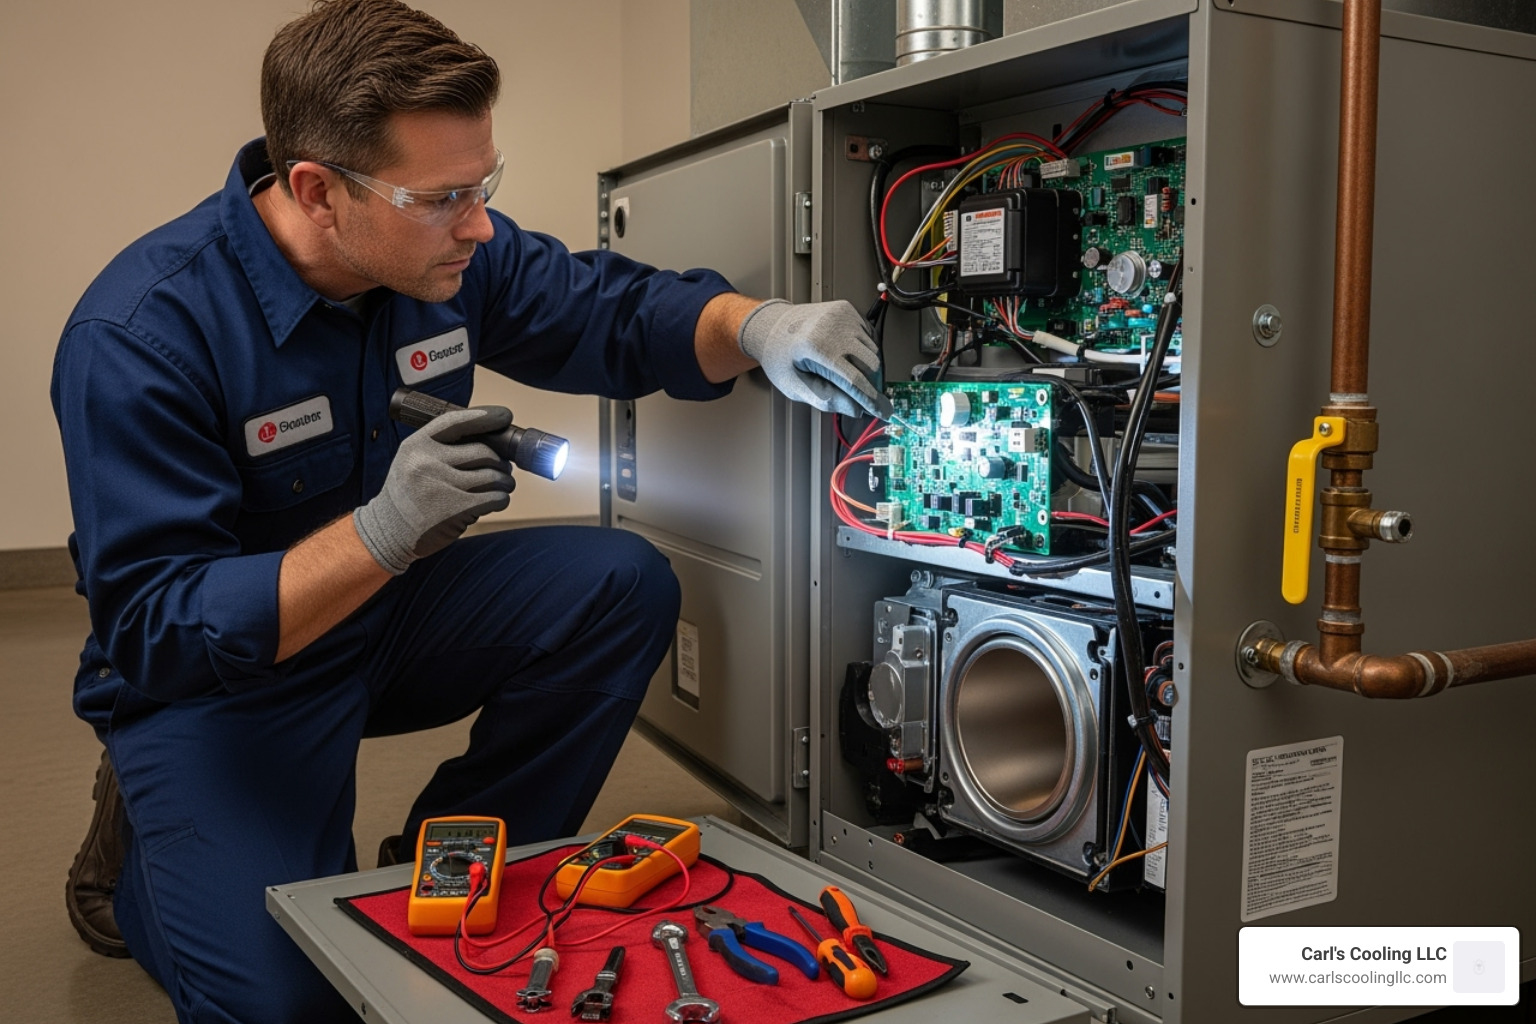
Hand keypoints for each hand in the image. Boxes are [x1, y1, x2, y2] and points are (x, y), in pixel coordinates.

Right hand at [353, 407, 514, 574]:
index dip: (485, 417)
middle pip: (484, 452)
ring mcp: (440, 486)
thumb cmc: (409, 494)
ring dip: (504, 482)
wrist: (389, 531)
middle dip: (501, 461)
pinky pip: (494, 498)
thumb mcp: (413, 460)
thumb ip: (443, 447)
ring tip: (501, 486)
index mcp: (417, 445)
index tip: (505, 416)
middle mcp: (426, 462)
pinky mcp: (455, 510)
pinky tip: (495, 501)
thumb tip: (492, 439)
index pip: (456, 422)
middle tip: (503, 468)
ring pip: (493, 476)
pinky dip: (501, 499)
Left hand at [738, 300, 893, 419]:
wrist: (772, 325)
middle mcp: (832, 328)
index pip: (854, 380)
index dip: (870, 399)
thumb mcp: (795, 386)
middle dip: (870, 383)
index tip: (882, 410)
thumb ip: (826, 400)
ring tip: (845, 371)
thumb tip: (855, 409)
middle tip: (862, 395)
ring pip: (873, 351)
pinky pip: (868, 336)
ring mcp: (841, 316)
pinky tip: (846, 354)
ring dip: (867, 367)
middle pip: (871, 365)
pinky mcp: (847, 310)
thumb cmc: (780, 356)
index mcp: (816, 348)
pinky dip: (863, 350)